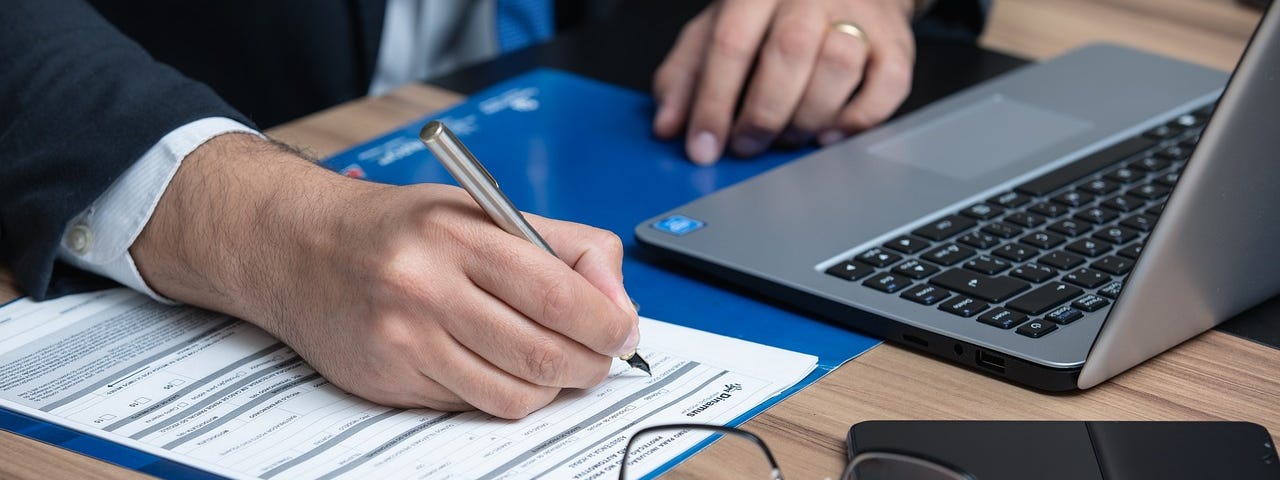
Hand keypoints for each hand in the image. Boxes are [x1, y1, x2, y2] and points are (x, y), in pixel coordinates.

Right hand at [132, 134, 639, 418]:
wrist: (299, 247)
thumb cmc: (403, 228)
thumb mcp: (484, 210)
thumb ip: (562, 247)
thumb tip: (617, 302)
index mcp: (458, 235)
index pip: (558, 294)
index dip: (608, 323)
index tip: (624, 331)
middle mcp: (427, 288)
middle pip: (543, 354)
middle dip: (590, 364)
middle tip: (599, 356)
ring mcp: (405, 340)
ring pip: (514, 394)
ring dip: (551, 388)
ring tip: (552, 363)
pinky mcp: (389, 381)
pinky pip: (473, 406)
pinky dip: (503, 394)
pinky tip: (499, 367)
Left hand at [653, 0, 916, 164]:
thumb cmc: (774, 13)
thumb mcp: (719, 27)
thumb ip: (686, 72)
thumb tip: (667, 124)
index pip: (730, 43)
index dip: (713, 102)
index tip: (702, 147)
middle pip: (788, 53)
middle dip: (762, 114)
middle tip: (747, 145)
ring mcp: (860, 16)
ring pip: (838, 66)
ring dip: (806, 117)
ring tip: (786, 136)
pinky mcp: (896, 44)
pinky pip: (886, 88)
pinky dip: (854, 122)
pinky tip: (828, 133)